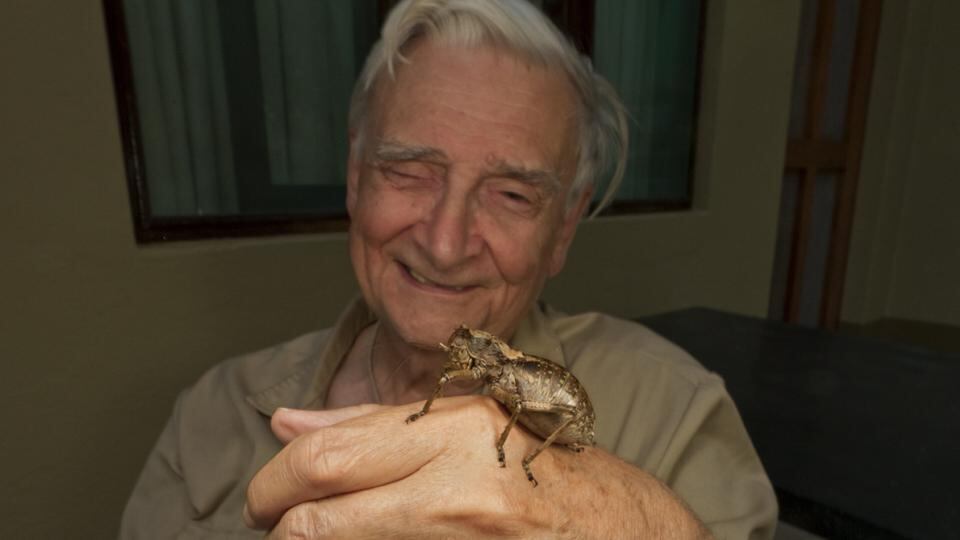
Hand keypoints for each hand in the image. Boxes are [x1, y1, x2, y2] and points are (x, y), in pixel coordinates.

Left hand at [244, 396, 709, 537]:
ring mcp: (466, 534)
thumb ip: (373, 427)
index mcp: (456, 428)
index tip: (264, 497)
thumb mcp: (467, 428)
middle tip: (268, 522)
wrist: (626, 531)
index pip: (329, 455)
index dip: (274, 480)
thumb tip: (286, 423)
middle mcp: (459, 483)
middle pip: (320, 507)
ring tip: (312, 533)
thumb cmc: (548, 473)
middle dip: (274, 518)